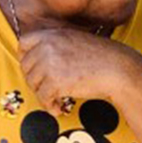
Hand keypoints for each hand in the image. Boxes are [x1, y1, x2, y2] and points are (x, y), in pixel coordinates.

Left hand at [18, 28, 141, 108]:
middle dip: (34, 80)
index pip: (23, 43)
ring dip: (43, 95)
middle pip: (26, 66)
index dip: (25, 57)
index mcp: (51, 34)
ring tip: (55, 101)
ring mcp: (49, 63)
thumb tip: (40, 61)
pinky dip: (50, 106)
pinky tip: (60, 108)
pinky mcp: (55, 82)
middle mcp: (47, 46)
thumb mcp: (75, 41)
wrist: (118, 68)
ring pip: (33, 84)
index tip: (33, 68)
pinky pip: (43, 98)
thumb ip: (56, 46)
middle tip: (46, 88)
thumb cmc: (102, 57)